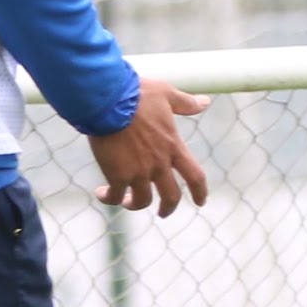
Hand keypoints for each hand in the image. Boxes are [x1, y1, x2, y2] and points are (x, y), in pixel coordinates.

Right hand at [89, 82, 209, 216]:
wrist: (107, 100)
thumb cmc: (136, 94)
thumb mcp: (167, 95)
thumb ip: (186, 103)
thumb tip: (205, 102)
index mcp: (174, 147)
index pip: (195, 176)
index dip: (200, 191)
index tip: (201, 202)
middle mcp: (159, 163)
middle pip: (171, 196)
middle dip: (168, 208)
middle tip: (162, 212)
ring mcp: (139, 171)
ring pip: (142, 200)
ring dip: (134, 205)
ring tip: (125, 202)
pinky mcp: (117, 174)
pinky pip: (115, 196)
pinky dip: (110, 198)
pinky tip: (101, 193)